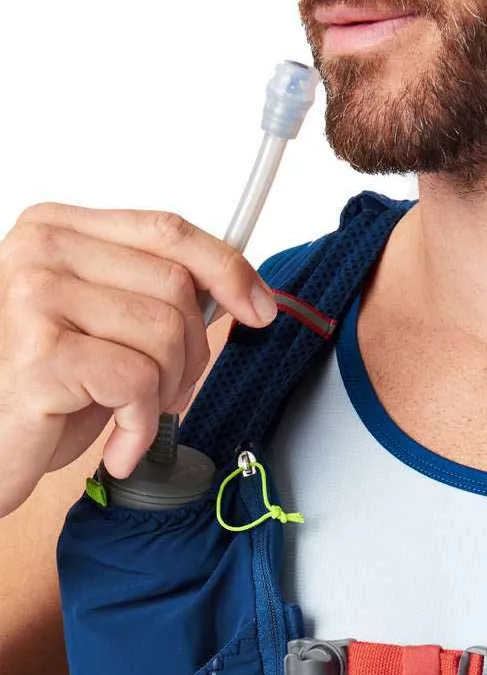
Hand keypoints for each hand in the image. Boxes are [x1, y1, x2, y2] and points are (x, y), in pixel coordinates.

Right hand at [0, 203, 278, 516]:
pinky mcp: (42, 353)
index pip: (168, 229)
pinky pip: (139, 381)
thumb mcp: (106, 327)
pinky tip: (119, 445)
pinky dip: (141, 425)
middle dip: (191, 352)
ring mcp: (35, 296)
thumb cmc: (44, 389)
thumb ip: (155, 295)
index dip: (227, 268)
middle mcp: (42, 250)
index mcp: (60, 230)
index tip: (261, 308)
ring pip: (165, 334)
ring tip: (129, 413)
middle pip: (176, 287)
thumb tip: (240, 292)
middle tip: (163, 392)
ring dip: (166, 391)